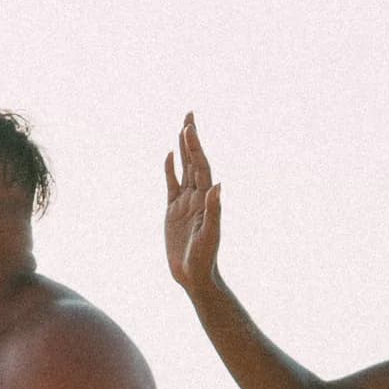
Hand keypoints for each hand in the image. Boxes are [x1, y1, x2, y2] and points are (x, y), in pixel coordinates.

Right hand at [162, 112, 222, 297]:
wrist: (194, 275)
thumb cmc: (204, 258)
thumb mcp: (210, 235)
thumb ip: (214, 210)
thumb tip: (218, 185)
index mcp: (205, 199)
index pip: (200, 166)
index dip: (195, 147)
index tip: (189, 127)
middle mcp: (196, 196)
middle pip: (194, 160)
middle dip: (191, 138)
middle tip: (190, 114)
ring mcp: (185, 202)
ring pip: (184, 168)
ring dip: (183, 148)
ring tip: (182, 127)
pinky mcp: (173, 211)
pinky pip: (171, 184)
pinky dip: (171, 169)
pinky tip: (170, 156)